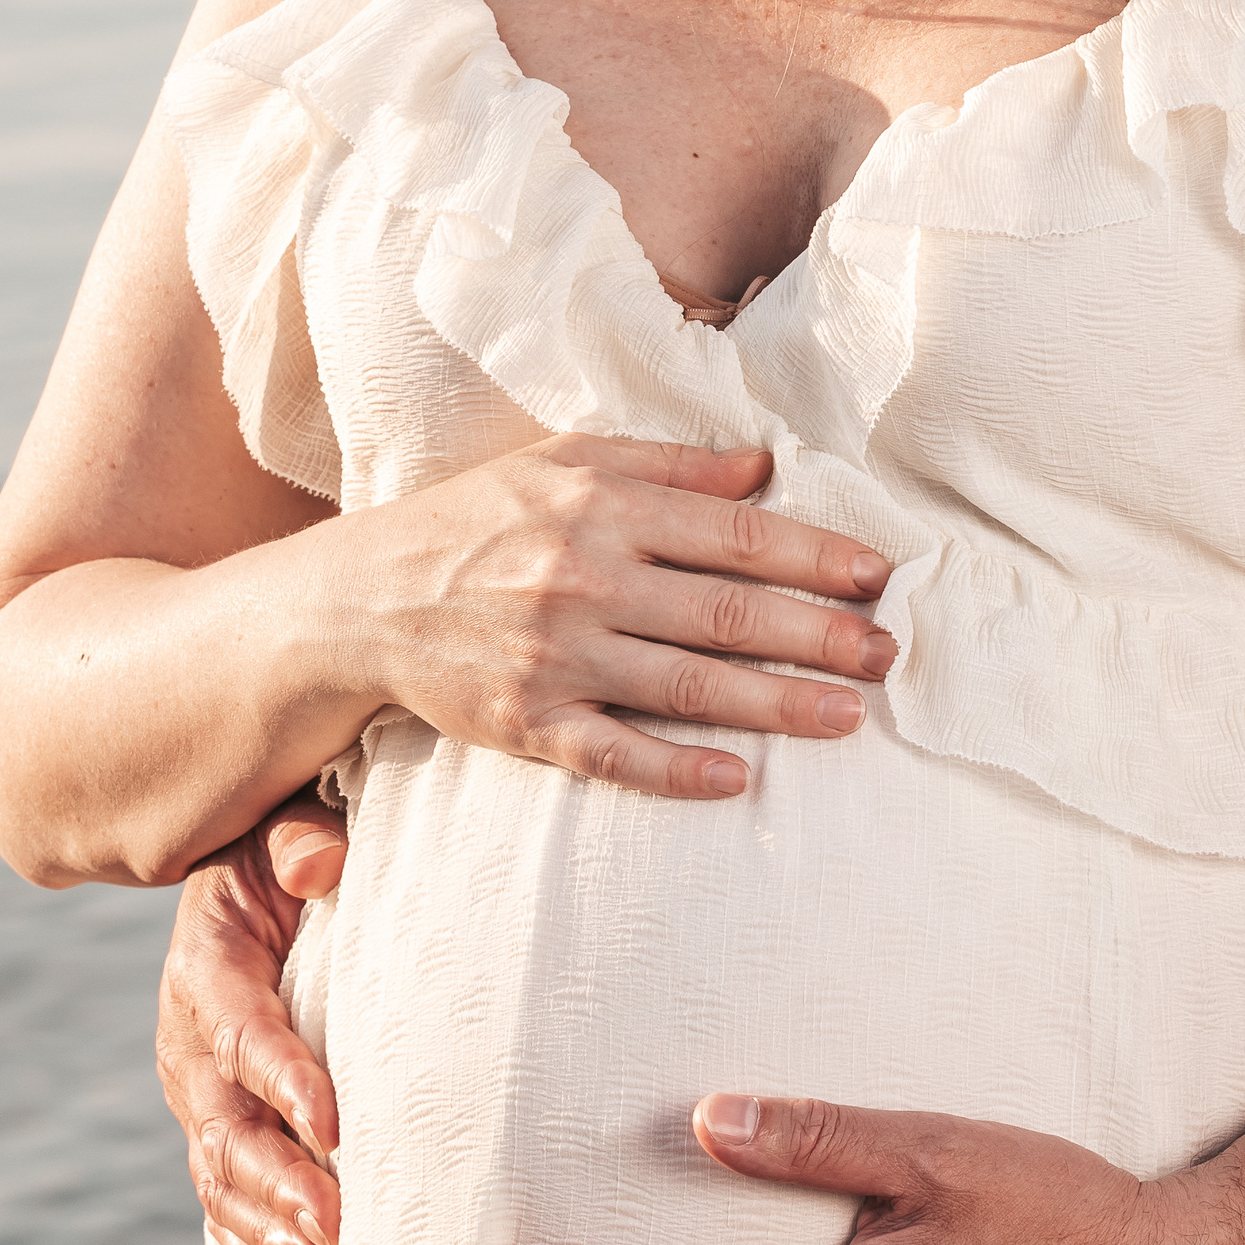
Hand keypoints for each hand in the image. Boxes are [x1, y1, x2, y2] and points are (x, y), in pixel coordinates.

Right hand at [157, 793, 347, 1244]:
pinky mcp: (214, 1118)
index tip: (334, 1125)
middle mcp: (188, 1038)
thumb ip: (303, 838)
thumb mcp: (290, 825)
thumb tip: (321, 863)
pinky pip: (219, 1188)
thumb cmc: (290, 851)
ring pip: (220, 1169)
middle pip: (225, 1121)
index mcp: (208, 965)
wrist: (252, 879)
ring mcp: (196, 1088)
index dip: (283, 1077)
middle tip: (334, 1224)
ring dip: (268, 1223)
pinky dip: (244, 1237)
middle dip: (277, 1179)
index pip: (241, 1027)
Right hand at [343, 434, 896, 799]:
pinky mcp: (526, 722)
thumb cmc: (474, 522)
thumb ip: (668, 466)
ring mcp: (555, 655)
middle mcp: (584, 578)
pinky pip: (613, 754)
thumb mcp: (563, 464)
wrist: (356, 598)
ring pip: (688, 686)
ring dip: (776, 705)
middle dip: (818, 635)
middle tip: (888, 656)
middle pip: (727, 613)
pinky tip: (738, 781)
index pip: (736, 535)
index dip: (816, 557)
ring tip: (848, 718)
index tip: (880, 578)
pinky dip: (677, 770)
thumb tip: (765, 468)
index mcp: (603, 507)